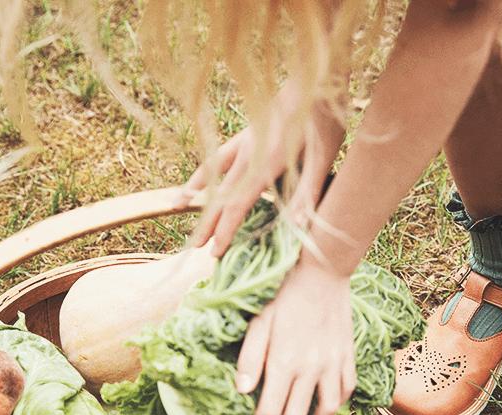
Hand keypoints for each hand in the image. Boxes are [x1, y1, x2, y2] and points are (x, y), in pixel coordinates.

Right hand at [178, 83, 346, 256]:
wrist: (315, 76)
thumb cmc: (325, 117)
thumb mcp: (325, 156)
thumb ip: (308, 191)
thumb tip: (296, 226)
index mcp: (266, 162)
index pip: (238, 204)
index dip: (225, 229)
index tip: (212, 251)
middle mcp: (249, 152)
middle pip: (219, 193)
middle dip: (205, 220)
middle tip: (192, 246)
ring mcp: (245, 140)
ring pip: (211, 171)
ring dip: (194, 191)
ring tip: (176, 206)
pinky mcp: (248, 132)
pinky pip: (218, 154)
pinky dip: (204, 169)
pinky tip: (198, 177)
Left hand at [237, 254, 356, 414]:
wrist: (322, 274)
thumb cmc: (284, 295)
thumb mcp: (258, 323)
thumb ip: (250, 358)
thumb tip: (242, 392)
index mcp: (285, 363)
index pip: (268, 412)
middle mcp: (311, 370)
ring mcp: (333, 365)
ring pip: (326, 412)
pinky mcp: (347, 357)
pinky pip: (345, 391)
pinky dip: (336, 408)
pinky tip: (324, 412)